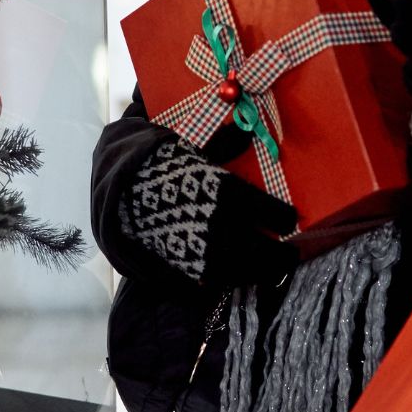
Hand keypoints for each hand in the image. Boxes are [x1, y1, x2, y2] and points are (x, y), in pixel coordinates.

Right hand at [120, 135, 297, 289]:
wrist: (120, 189)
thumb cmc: (162, 163)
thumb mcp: (195, 147)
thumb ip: (224, 143)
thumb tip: (247, 130)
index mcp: (225, 194)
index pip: (268, 212)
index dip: (283, 219)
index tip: (291, 219)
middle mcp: (219, 226)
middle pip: (263, 252)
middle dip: (281, 257)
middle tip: (290, 254)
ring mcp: (202, 251)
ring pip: (243, 272)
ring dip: (263, 273)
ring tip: (273, 269)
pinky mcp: (186, 267)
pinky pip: (218, 280)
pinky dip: (234, 279)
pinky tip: (243, 274)